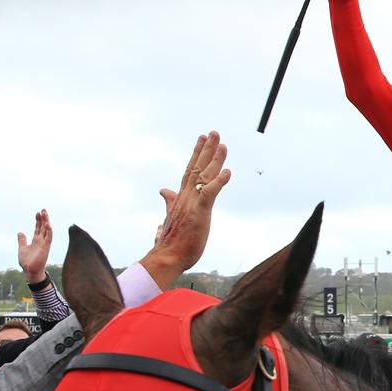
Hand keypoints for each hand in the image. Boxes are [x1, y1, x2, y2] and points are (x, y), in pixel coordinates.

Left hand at [17, 209, 53, 283]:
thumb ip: (22, 240)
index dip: (38, 220)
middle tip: (43, 210)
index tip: (37, 213)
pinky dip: (49, 231)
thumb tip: (20, 232)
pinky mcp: (46, 248)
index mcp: (36, 240)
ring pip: (47, 230)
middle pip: (43, 227)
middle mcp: (41, 241)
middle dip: (43, 218)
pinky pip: (49, 238)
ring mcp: (44, 244)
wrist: (30, 270)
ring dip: (46, 222)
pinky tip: (48, 225)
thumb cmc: (27, 261)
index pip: (38, 228)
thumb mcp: (22, 248)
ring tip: (45, 214)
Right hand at [140, 132, 231, 289]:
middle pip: (197, 168)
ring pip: (204, 177)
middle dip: (206, 150)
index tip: (202, 139)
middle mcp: (185, 197)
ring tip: (222, 144)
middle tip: (213, 133)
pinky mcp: (199, 213)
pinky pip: (210, 194)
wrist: (166, 258)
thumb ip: (169, 202)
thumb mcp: (171, 217)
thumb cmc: (171, 242)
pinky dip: (218, 182)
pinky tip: (228, 172)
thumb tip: (163, 191)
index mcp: (181, 198)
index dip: (197, 154)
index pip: (189, 171)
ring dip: (214, 160)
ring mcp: (192, 204)